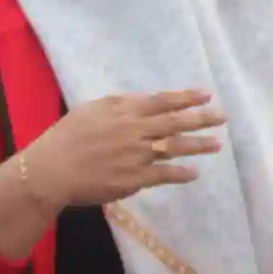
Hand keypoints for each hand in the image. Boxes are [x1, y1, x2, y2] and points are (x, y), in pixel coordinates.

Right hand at [20, 91, 226, 208]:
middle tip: (222, 116)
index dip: (186, 97)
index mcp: (122, 111)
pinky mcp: (133, 179)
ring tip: (216, 144)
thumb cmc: (66, 138)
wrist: (50, 170)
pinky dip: (181, 173)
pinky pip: (164, 175)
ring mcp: (135, 155)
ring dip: (198, 145)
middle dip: (201, 118)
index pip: (162, 101)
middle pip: (174, 122)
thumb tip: (146, 102)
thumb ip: (120, 105)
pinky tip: (194, 172)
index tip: (207, 94)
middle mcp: (133, 130)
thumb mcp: (91, 111)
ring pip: (174, 147)